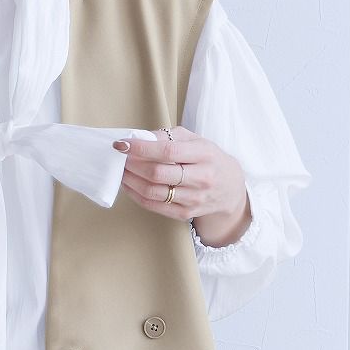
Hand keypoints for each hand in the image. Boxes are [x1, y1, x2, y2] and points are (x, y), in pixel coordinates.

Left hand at [113, 126, 251, 245]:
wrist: (230, 188)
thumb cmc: (208, 159)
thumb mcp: (196, 140)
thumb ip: (169, 136)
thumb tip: (139, 138)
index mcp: (204, 155)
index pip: (167, 151)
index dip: (141, 148)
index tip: (122, 144)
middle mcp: (201, 178)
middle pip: (157, 174)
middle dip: (132, 165)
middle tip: (120, 158)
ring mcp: (193, 199)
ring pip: (152, 192)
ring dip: (130, 181)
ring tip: (121, 171)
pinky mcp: (185, 213)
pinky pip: (153, 206)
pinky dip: (136, 195)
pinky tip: (129, 185)